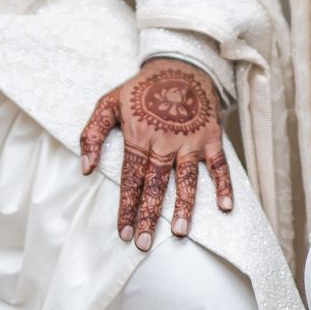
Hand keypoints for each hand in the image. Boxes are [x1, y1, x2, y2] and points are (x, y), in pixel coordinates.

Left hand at [78, 60, 233, 247]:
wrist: (180, 66)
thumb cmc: (140, 90)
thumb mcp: (108, 103)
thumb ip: (91, 135)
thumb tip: (86, 169)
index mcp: (139, 135)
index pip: (131, 178)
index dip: (127, 207)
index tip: (124, 232)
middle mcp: (165, 141)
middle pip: (156, 185)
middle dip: (149, 215)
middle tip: (143, 243)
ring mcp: (191, 140)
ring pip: (187, 179)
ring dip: (184, 206)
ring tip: (179, 232)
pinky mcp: (212, 137)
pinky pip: (219, 165)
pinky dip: (224, 185)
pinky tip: (225, 207)